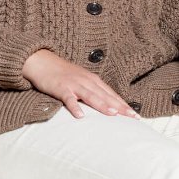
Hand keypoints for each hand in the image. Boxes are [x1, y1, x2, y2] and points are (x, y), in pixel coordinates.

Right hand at [22, 50, 140, 119]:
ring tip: (113, 115)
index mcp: (93, 80)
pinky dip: (74, 106)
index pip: (112, 94)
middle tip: (132, 117)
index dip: (124, 104)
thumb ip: (92, 91)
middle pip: (106, 95)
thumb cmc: (62, 74)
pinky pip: (69, 99)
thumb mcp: (81, 80)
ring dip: (102, 105)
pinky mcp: (61, 88)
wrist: (42, 61)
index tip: (136, 115)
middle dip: (120, 107)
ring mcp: (74, 84)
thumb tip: (106, 106)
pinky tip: (80, 116)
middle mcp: (87, 81)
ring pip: (91, 96)